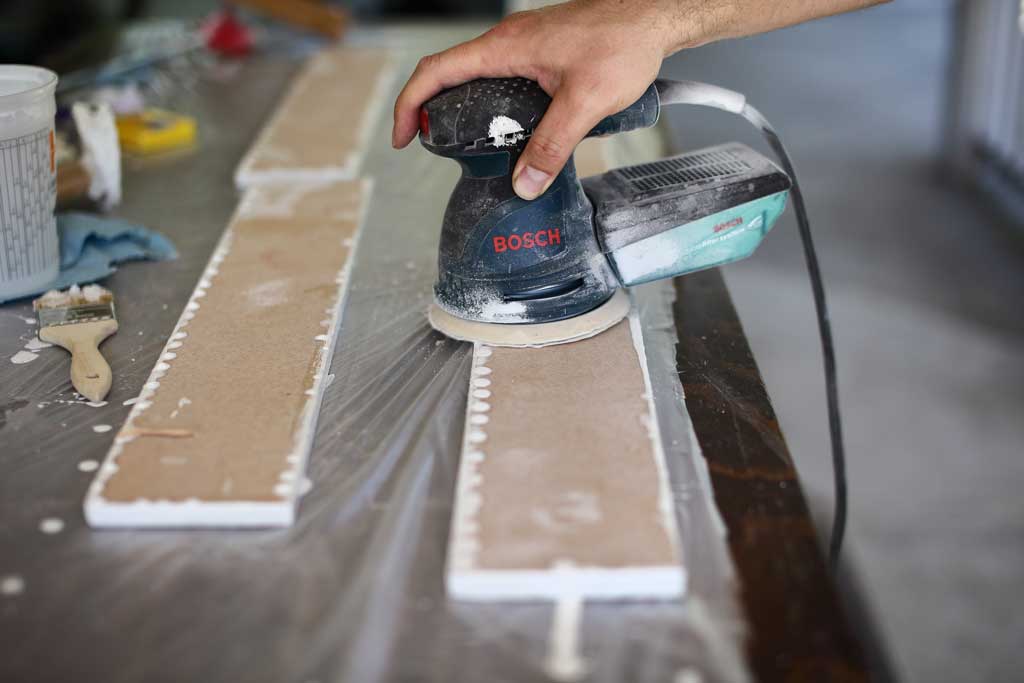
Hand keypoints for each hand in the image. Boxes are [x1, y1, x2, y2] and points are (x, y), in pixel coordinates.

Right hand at [392, 1, 679, 199]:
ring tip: (463, 143)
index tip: (403, 137)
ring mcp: (522, 44)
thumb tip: (524, 185)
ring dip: (460, 106)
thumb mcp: (584, 103)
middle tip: (430, 147)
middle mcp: (507, 42)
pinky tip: (507, 126)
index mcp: (504, 49)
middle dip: (429, 110)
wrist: (652, 17)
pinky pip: (499, 73)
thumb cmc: (623, 45)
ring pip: (474, 74)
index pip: (436, 72)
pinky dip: (488, 100)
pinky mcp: (540, 50)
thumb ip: (551, 146)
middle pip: (448, 74)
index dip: (410, 105)